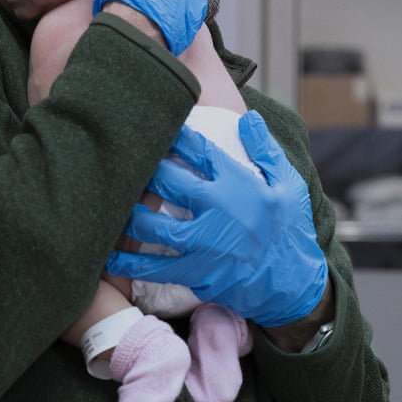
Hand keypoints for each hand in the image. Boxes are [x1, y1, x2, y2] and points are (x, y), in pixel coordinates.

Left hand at [105, 111, 327, 327]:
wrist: (293, 283)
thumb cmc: (289, 230)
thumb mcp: (288, 184)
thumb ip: (265, 150)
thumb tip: (248, 118)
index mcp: (239, 185)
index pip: (200, 151)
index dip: (175, 137)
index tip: (155, 126)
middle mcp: (219, 211)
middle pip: (169, 182)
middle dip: (144, 169)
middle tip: (123, 159)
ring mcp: (205, 244)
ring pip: (154, 226)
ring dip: (128, 214)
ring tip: (109, 203)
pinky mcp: (197, 272)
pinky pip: (155, 267)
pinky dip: (128, 263)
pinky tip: (108, 256)